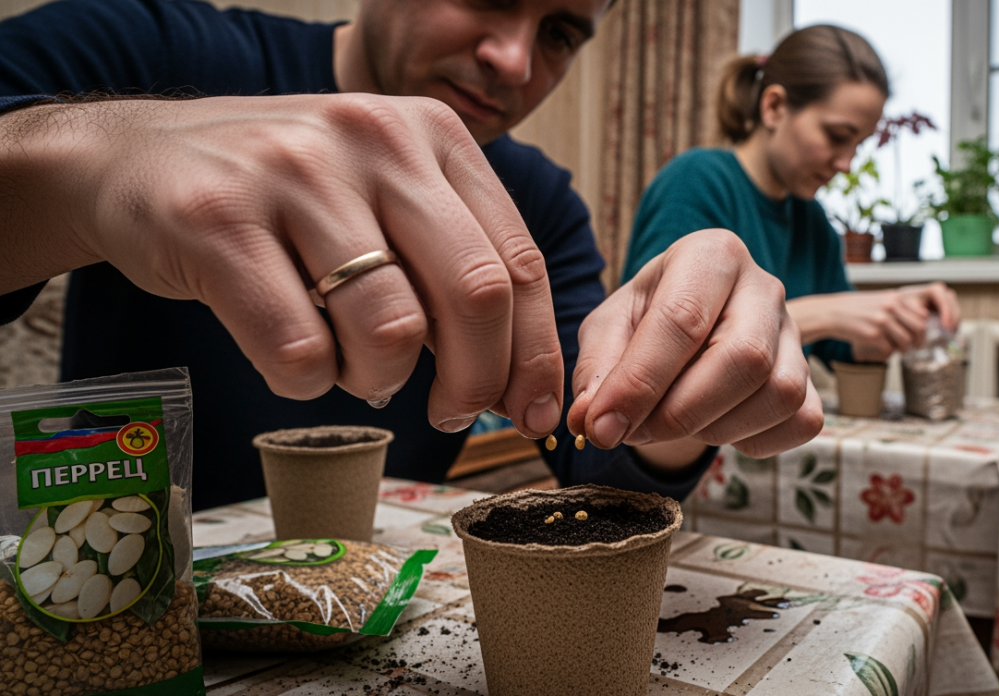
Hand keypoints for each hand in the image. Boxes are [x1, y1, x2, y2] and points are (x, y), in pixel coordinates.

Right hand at [0, 95, 563, 436]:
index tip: (528, 412)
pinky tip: (290, 354)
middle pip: (474, 295)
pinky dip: (304, 382)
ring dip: (377, 380)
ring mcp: (293, 173)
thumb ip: (453, 267)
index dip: (533, 354)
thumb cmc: (284, 200)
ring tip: (347, 364)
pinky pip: (299, 350)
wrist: (133, 160)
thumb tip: (519, 384)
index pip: (516, 262)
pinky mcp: (218, 222)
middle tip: (448, 413)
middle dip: (473, 381)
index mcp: (431, 134)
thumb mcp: (383, 199)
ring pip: (391, 331)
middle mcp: (373, 139)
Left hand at [566, 230, 822, 460]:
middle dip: (681, 411)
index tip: (602, 426)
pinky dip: (756, 441)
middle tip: (636, 431)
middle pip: (745, 358)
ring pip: (778, 394)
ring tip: (674, 422)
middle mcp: (765, 286)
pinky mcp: (813, 377)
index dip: (639, 382)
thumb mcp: (609, 328)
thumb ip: (597, 369)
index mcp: (711, 255)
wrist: (690, 328)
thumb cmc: (647, 320)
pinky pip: (802, 421)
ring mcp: (796, 333)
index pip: (682, 319)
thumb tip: (592, 420)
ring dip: (716, 429)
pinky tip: (716, 427)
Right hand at [787, 282, 959, 361]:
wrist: (831, 312)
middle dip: (918, 341)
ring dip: (903, 349)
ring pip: (906, 341)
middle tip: (914, 348)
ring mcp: (882, 321)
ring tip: (896, 349)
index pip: (921, 316)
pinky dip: (886, 352)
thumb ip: (898, 308)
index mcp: (894, 298)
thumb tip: (921, 320)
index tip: (919, 337)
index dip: (923, 330)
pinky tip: (879, 348)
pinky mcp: (872, 335)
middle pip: (919, 329)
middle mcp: (891, 308)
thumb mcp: (879, 301)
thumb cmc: (856, 308)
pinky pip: (889, 349)